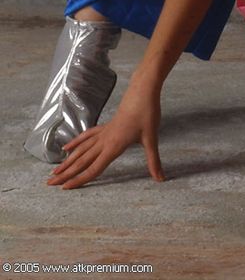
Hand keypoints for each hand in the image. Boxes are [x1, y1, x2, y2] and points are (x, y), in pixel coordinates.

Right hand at [46, 75, 163, 189]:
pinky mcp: (105, 126)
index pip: (94, 168)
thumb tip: (161, 179)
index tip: (64, 188)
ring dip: (67, 161)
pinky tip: (66, 149)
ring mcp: (103, 132)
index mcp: (114, 146)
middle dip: (65, 173)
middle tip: (49, 183)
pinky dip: (75, 143)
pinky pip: (86, 136)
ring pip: (80, 149)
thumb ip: (154, 161)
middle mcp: (104, 141)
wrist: (143, 91)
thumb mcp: (152, 138)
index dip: (79, 180)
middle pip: (81, 161)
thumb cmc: (147, 113)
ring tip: (54, 172)